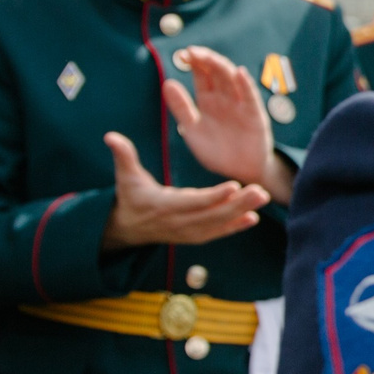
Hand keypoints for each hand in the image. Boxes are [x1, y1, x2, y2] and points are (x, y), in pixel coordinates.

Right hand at [99, 133, 267, 250]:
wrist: (128, 228)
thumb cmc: (130, 196)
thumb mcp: (124, 176)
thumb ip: (123, 156)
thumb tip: (110, 136)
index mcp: (163, 206)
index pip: (193, 202)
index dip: (214, 196)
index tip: (235, 186)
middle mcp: (178, 222)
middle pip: (212, 215)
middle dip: (238, 204)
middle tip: (261, 191)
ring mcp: (187, 232)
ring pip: (218, 224)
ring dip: (242, 213)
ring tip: (263, 198)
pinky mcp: (194, 237)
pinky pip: (217, 233)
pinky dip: (235, 227)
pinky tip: (254, 217)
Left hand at [162, 48, 290, 203]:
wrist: (239, 171)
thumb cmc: (216, 151)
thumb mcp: (192, 129)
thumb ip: (181, 107)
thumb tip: (167, 83)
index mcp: (208, 99)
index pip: (201, 74)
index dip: (193, 62)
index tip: (183, 54)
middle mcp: (224, 97)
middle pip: (215, 71)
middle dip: (204, 59)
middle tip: (191, 52)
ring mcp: (240, 104)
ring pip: (231, 78)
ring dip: (220, 66)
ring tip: (208, 58)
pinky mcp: (254, 114)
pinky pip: (250, 96)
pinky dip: (246, 84)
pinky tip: (239, 73)